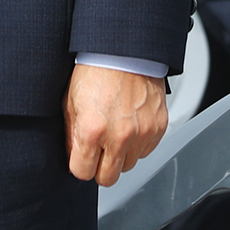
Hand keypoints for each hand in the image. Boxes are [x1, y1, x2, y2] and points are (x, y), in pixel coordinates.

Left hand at [66, 64, 167, 185]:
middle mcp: (119, 136)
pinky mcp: (158, 128)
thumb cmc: (96, 70)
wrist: (125, 50)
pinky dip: (138, 143)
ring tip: (115, 130)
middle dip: (100, 167)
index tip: (82, 157)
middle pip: (107, 178)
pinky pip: (146, 151)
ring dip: (121, 154)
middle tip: (99, 150)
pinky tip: (130, 123)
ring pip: (128, 165)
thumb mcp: (70, 102)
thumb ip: (71, 136)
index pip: (82, 173)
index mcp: (92, 130)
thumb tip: (73, 158)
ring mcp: (141, 133)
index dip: (80, 165)